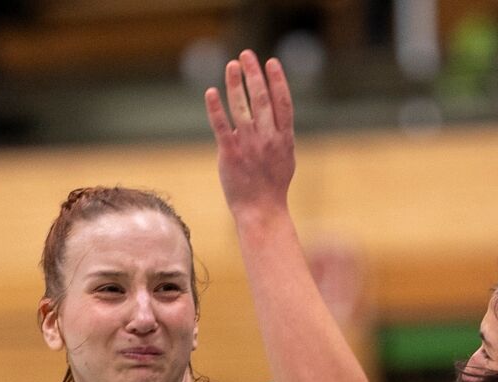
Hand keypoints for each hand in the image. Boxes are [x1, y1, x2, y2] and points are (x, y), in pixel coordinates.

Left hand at [207, 52, 296, 215]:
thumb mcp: (286, 158)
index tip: (271, 62)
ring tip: (231, 65)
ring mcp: (249, 145)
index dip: (278, 80)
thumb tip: (276, 116)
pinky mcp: (230, 153)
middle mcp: (268, 138)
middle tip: (246, 55)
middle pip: (261, 98)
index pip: (283, 102)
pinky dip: (216, 108)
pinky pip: (221, 126)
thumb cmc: (273, 186)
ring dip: (235, 83)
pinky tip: (211, 92)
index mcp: (284, 138)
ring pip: (241, 107)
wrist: (261, 210)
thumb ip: (281, 135)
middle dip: (253, 74)